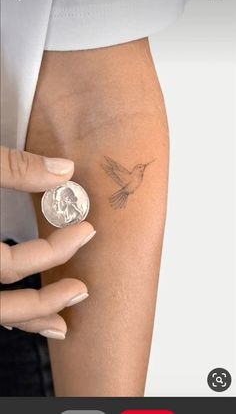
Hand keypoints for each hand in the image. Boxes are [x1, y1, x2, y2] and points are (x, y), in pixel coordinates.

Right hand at [0, 146, 95, 338]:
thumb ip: (14, 168)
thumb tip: (64, 170)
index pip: (11, 264)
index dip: (54, 252)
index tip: (86, 231)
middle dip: (43, 302)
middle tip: (81, 292)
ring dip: (24, 319)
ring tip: (59, 325)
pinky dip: (1, 310)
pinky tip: (17, 316)